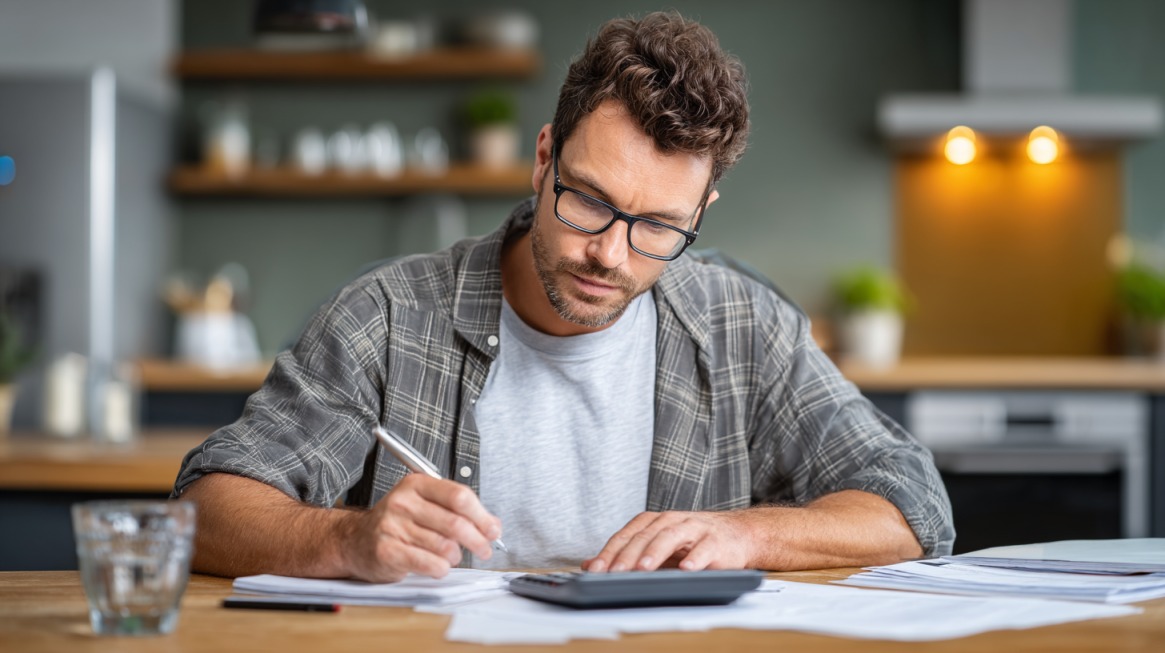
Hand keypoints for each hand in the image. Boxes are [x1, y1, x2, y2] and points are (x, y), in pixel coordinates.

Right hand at [342, 473, 501, 581]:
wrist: (355, 540)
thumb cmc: (397, 523)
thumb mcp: (424, 505)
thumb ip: (457, 510)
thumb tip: (492, 525)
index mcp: (416, 484)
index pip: (460, 496)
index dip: (482, 516)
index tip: (492, 530)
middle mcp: (403, 502)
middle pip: (456, 523)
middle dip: (477, 540)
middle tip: (484, 549)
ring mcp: (392, 526)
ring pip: (445, 546)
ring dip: (456, 556)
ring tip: (452, 556)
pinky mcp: (387, 551)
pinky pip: (430, 564)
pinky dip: (441, 568)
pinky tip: (438, 566)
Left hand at [582, 511, 753, 572]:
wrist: (737, 535)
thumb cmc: (693, 542)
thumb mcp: (656, 547)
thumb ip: (624, 555)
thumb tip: (589, 566)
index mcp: (654, 522)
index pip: (626, 536)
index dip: (610, 553)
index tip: (596, 571)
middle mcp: (671, 521)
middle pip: (645, 537)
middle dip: (627, 556)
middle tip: (613, 574)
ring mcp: (694, 529)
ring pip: (670, 537)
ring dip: (656, 553)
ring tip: (644, 568)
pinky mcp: (716, 541)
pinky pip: (704, 549)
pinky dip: (695, 559)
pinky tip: (686, 569)